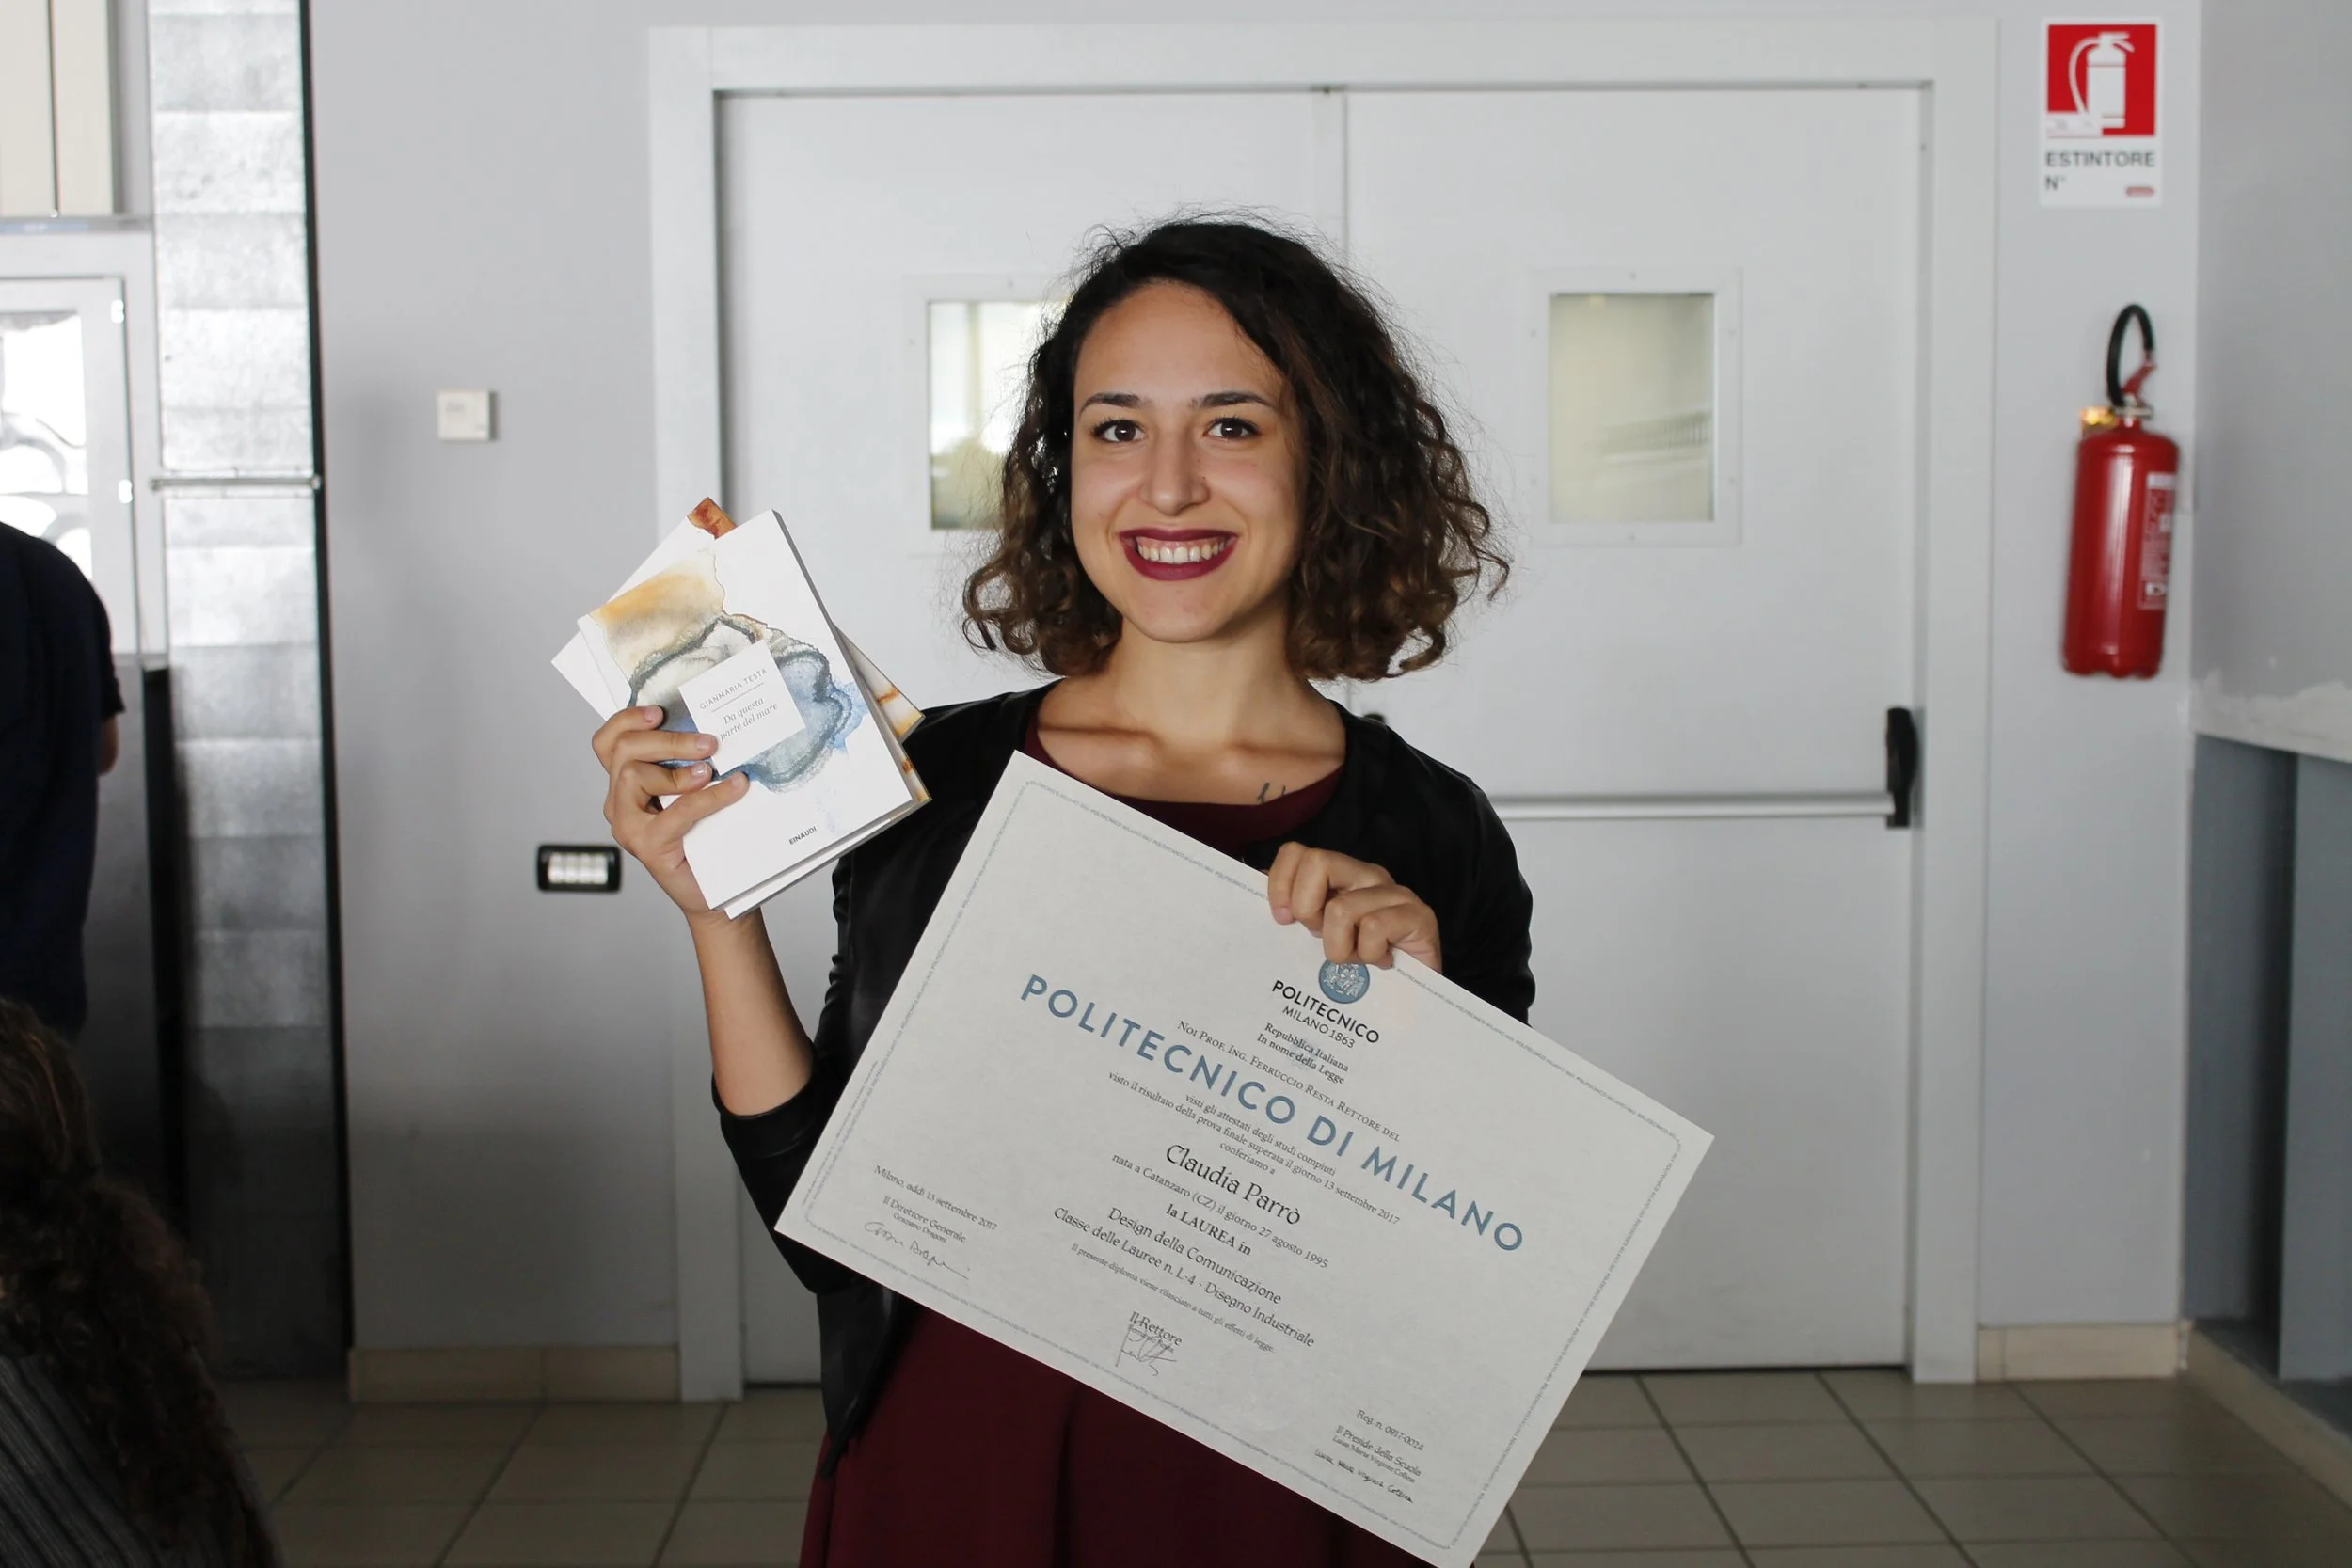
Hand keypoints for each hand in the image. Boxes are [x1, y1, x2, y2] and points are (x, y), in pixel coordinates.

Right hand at [592, 705, 749, 920]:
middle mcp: (619, 802)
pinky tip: (734, 789)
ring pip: (635, 775)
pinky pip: (675, 810)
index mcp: (626, 783)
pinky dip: (707, 797)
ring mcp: (628, 825)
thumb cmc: (706, 838)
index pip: (609, 742)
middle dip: (666, 739)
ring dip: (679, 769)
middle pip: (625, 751)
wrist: (715, 889)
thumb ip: (691, 763)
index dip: (627, 720)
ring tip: (713, 771)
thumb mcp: (695, 791)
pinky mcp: (646, 846)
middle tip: (709, 742)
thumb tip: (715, 729)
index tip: (660, 712)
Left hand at [1265, 844, 1441, 971]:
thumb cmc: (1360, 964)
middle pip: (1317, 862)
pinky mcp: (1420, 915)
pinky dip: (1368, 955)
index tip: (1282, 920)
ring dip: (1340, 948)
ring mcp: (1395, 892)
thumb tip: (1257, 877)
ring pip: (1341, 908)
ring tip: (1356, 959)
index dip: (1280, 884)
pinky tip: (1380, 962)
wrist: (1413, 996)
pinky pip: (1374, 928)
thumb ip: (1294, 907)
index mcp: (1340, 875)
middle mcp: (1367, 875)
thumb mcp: (1319, 934)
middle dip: (1307, 909)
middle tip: (1321, 937)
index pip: (1296, 852)